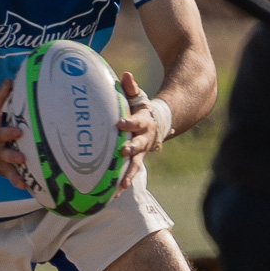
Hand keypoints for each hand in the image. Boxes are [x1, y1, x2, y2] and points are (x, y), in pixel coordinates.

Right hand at [0, 79, 29, 184]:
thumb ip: (0, 96)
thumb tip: (10, 79)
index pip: (1, 134)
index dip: (9, 133)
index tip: (19, 133)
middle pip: (4, 155)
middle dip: (12, 158)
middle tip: (23, 158)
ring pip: (5, 171)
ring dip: (14, 176)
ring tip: (23, 183)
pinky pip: (8, 177)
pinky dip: (16, 182)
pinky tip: (27, 188)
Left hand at [114, 72, 163, 192]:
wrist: (158, 124)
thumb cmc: (141, 108)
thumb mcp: (138, 97)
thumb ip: (130, 88)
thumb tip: (126, 74)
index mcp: (143, 123)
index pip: (136, 122)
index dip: (128, 123)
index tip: (119, 123)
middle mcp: (144, 140)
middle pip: (138, 146)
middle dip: (131, 150)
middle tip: (122, 152)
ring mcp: (141, 153)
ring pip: (135, 166)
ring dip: (128, 175)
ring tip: (120, 186)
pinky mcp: (136, 162)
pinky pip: (129, 175)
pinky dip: (121, 185)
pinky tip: (111, 196)